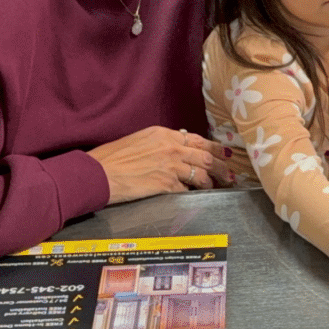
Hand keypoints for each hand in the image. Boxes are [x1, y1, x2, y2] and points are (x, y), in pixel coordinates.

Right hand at [88, 126, 233, 203]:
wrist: (98, 173)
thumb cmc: (112, 158)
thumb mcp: (139, 140)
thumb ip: (161, 143)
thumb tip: (177, 148)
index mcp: (163, 134)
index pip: (197, 140)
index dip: (214, 148)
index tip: (224, 154)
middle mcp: (171, 147)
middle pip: (206, 156)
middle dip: (222, 166)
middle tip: (230, 174)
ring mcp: (170, 166)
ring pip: (202, 173)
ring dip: (212, 181)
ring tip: (218, 186)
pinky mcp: (166, 184)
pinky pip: (187, 189)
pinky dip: (194, 192)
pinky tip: (197, 195)